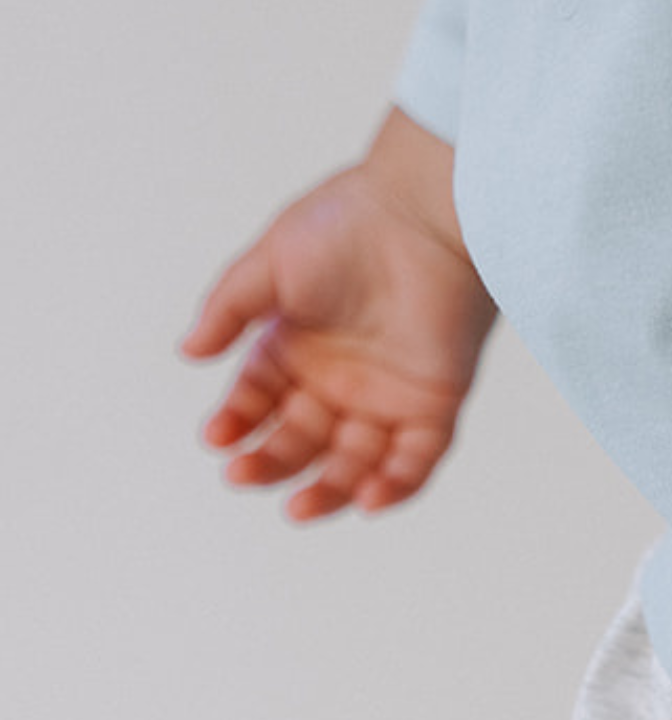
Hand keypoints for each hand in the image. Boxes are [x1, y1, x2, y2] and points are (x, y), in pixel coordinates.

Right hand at [180, 109, 496, 520]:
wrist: (420, 211)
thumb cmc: (345, 226)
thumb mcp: (270, 266)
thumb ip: (229, 309)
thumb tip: (188, 353)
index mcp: (296, 347)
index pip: (259, 400)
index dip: (237, 421)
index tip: (216, 437)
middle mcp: (339, 379)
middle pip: (300, 440)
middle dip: (271, 462)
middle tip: (242, 476)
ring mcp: (386, 396)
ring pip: (354, 462)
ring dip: (327, 490)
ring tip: (298, 508)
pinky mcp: (434, 404)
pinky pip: (416, 460)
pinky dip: (395, 486)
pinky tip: (365, 501)